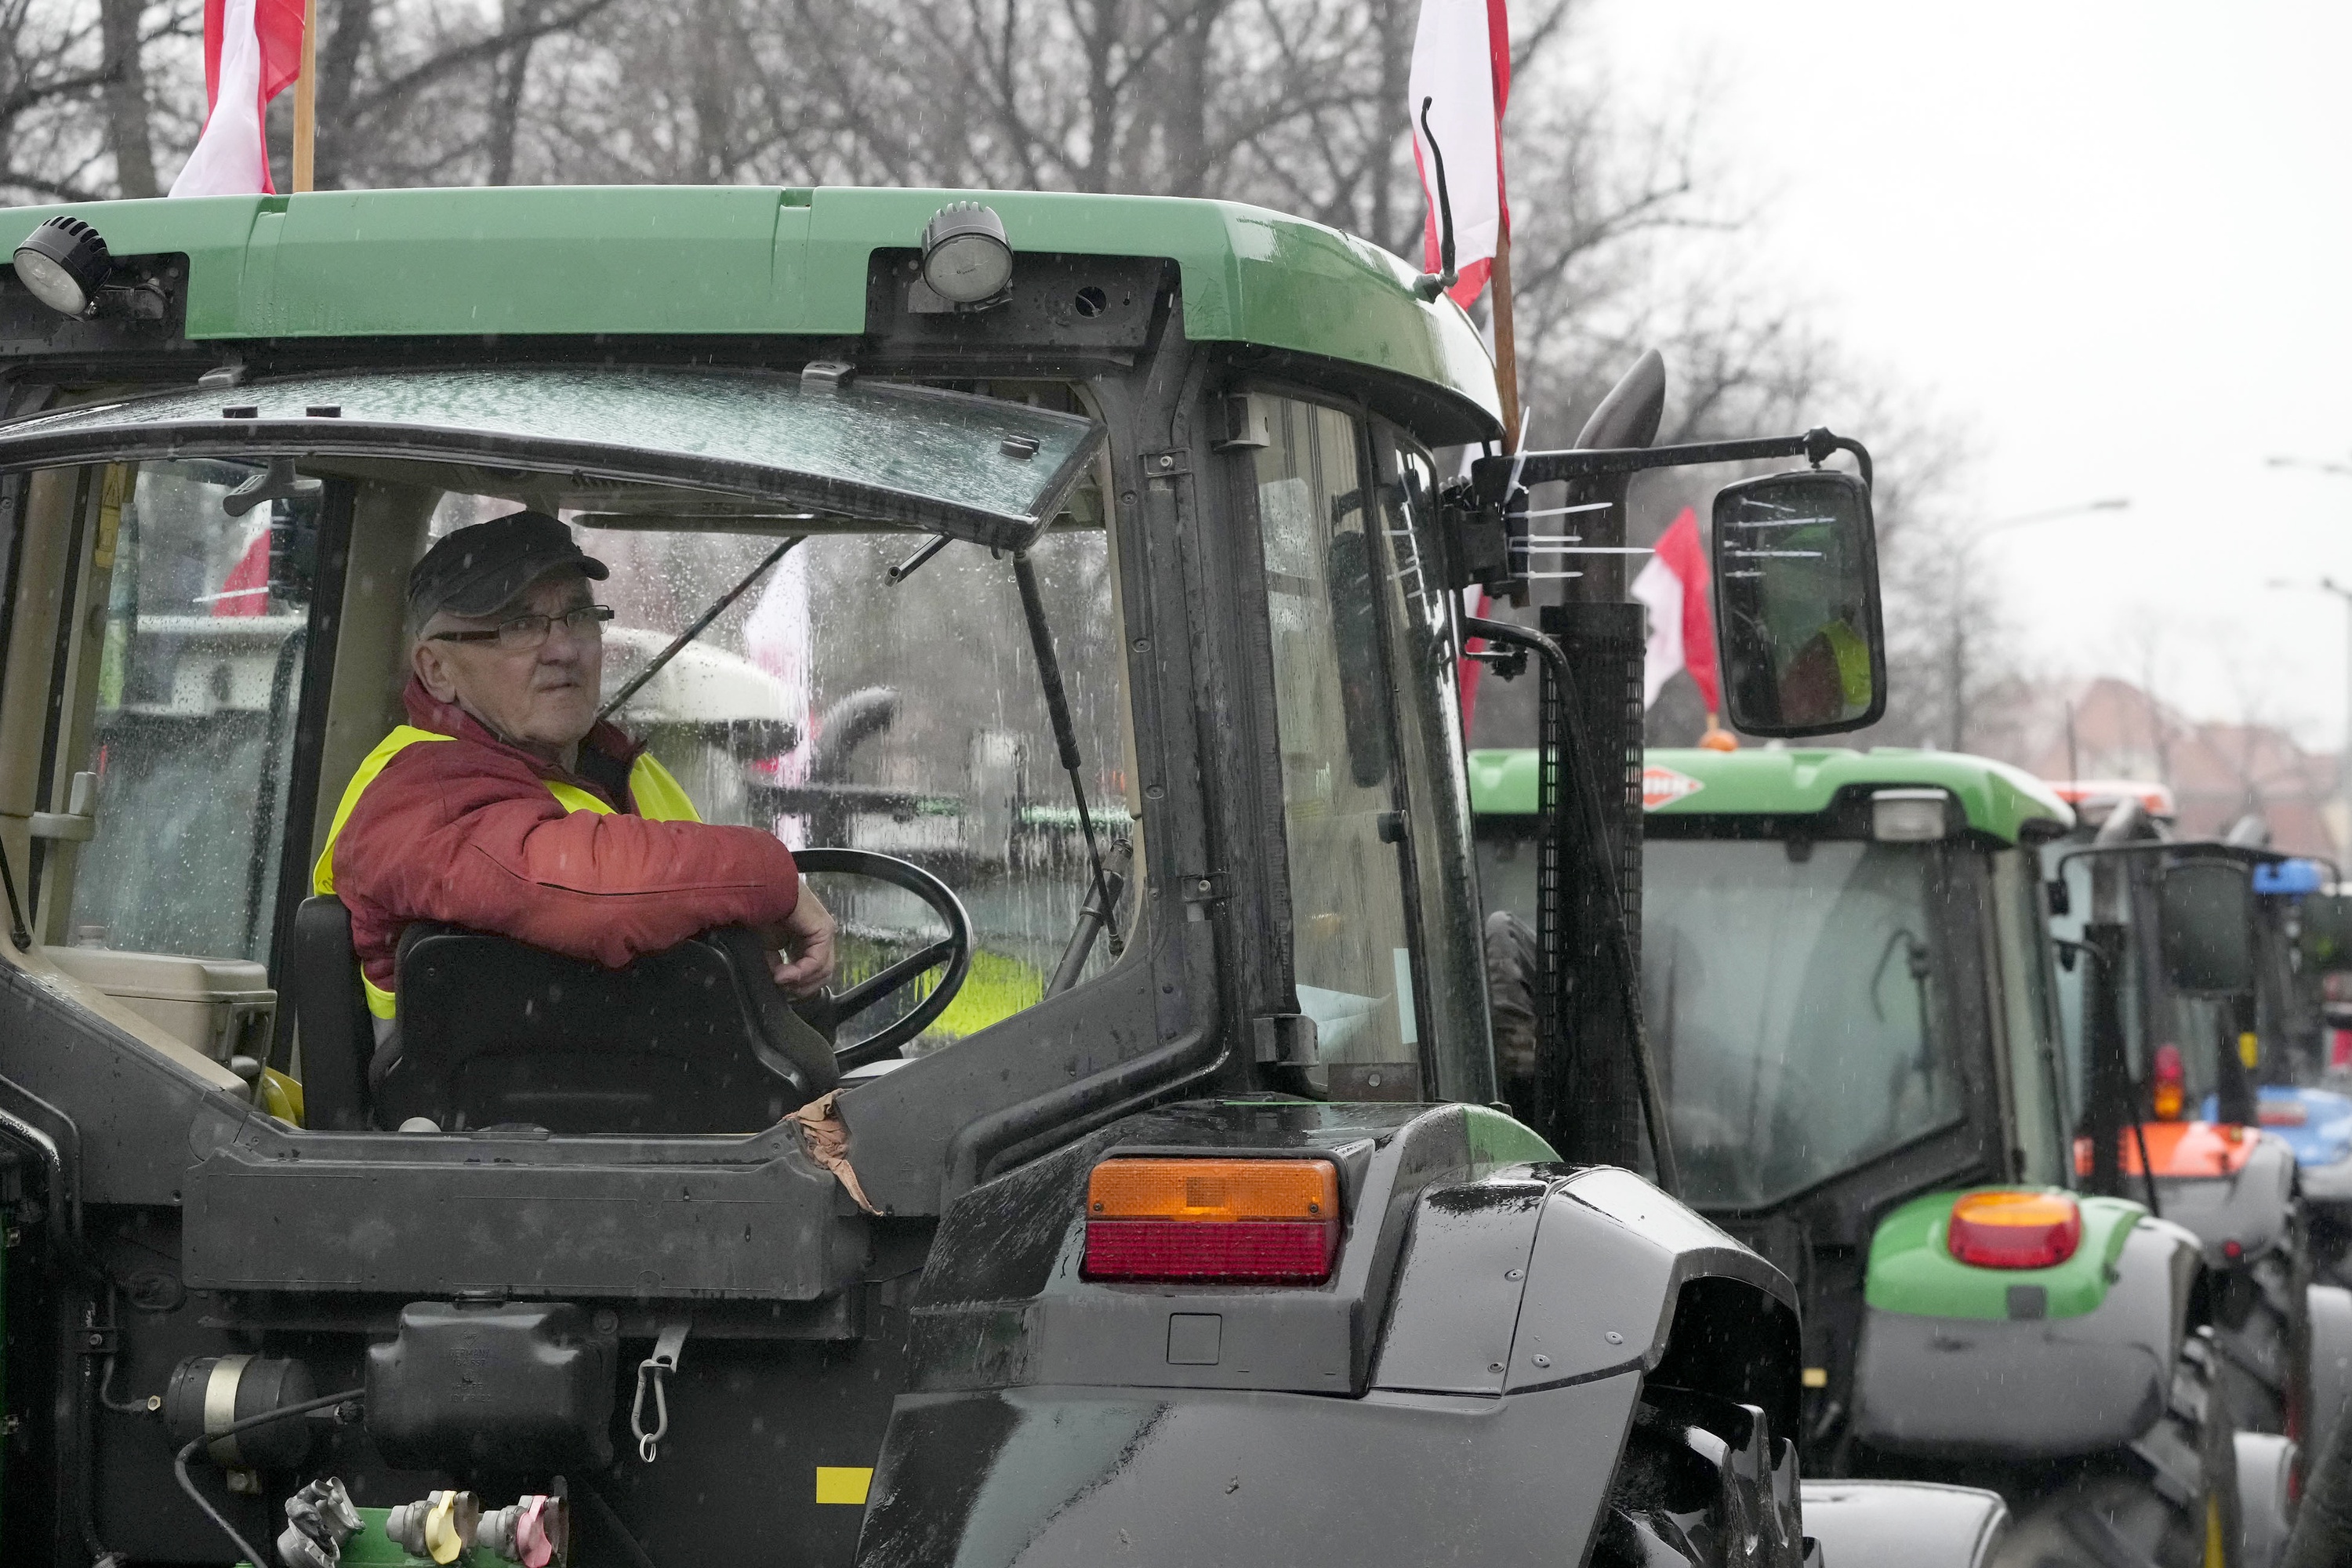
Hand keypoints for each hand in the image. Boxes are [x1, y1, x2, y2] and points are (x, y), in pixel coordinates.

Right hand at [766, 882, 836, 998]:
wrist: (757, 891)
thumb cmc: (758, 912)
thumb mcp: (765, 948)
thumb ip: (777, 968)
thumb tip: (782, 984)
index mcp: (806, 940)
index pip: (812, 974)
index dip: (796, 988)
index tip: (777, 988)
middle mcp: (818, 937)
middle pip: (821, 976)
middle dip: (800, 988)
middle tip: (780, 989)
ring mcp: (824, 932)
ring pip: (823, 972)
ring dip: (800, 983)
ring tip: (779, 980)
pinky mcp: (824, 929)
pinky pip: (818, 961)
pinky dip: (801, 972)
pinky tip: (784, 974)